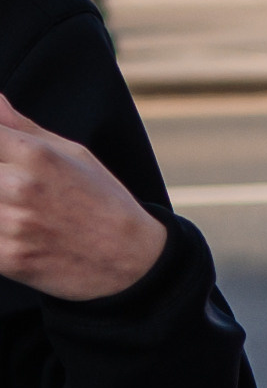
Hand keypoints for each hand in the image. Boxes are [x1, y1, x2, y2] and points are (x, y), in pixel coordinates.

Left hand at [0, 92, 167, 300]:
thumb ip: (20, 126)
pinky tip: (6, 226)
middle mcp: (20, 186)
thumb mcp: (71, 153)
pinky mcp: (10, 259)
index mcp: (35, 154)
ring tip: (6, 201)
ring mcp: (13, 225)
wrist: (133, 261)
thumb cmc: (102, 202)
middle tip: (2, 183)